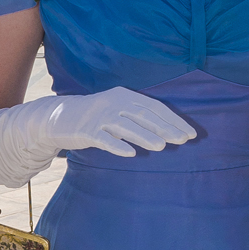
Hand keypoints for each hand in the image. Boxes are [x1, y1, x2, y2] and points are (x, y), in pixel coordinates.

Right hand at [0, 86, 196, 185]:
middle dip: (165, 128)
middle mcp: (113, 102)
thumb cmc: (96, 117)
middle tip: (183, 141)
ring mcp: (99, 116)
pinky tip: (130, 154)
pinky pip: (104, 139)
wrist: (58, 117)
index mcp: (125, 95)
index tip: (190, 134)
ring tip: (162, 147)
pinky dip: (117, 146)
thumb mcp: (118, 110)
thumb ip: (139, 117)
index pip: (154, 107)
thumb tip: (169, 132)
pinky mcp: (86, 130)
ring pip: (126, 126)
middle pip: (144, 115)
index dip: (173, 120)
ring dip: (145, 136)